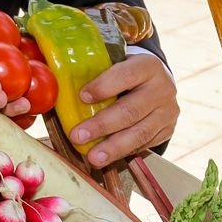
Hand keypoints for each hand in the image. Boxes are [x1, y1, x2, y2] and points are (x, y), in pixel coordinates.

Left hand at [68, 52, 177, 166]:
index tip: (82, 97)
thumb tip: (53, 78)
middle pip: (131, 110)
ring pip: (140, 132)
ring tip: (92, 157)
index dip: (104, 86)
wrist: (157, 82)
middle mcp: (162, 88)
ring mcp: (168, 112)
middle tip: (78, 136)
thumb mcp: (115, 63)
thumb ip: (92, 70)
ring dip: (113, 147)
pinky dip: (124, 152)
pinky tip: (106, 157)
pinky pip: (144, 144)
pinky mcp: (167, 130)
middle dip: (102, 125)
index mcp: (148, 66)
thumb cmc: (125, 72)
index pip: (126, 75)